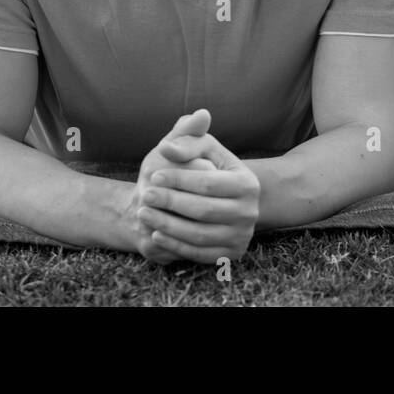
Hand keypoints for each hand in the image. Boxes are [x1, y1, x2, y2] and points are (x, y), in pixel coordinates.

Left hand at [136, 109, 260, 263]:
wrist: (224, 200)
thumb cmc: (208, 167)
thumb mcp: (203, 148)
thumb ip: (186, 140)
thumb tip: (167, 148)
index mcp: (247, 183)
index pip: (209, 183)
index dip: (179, 180)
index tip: (154, 176)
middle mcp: (250, 212)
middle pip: (204, 210)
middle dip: (170, 203)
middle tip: (145, 195)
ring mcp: (241, 235)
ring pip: (199, 235)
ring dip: (168, 225)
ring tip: (144, 213)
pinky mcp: (231, 254)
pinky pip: (199, 254)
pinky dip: (175, 246)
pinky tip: (156, 234)